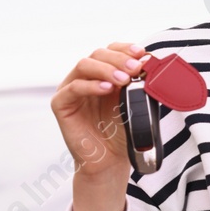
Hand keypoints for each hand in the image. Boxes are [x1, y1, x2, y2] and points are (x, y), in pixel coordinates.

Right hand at [52, 41, 146, 174]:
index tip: (142, 53)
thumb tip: (148, 61)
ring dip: (106, 69)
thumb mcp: (134, 103)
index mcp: (101, 74)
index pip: (109, 51)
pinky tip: (106, 89)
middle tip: (135, 68)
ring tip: (124, 79)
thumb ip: (138, 83)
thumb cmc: (121, 133)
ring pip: (84, 65)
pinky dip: (90, 85)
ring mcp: (71, 90)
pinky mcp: (61, 104)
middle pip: (97, 55)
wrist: (109, 161)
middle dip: (118, 59)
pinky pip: (73, 88)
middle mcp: (84, 78)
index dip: (124, 49)